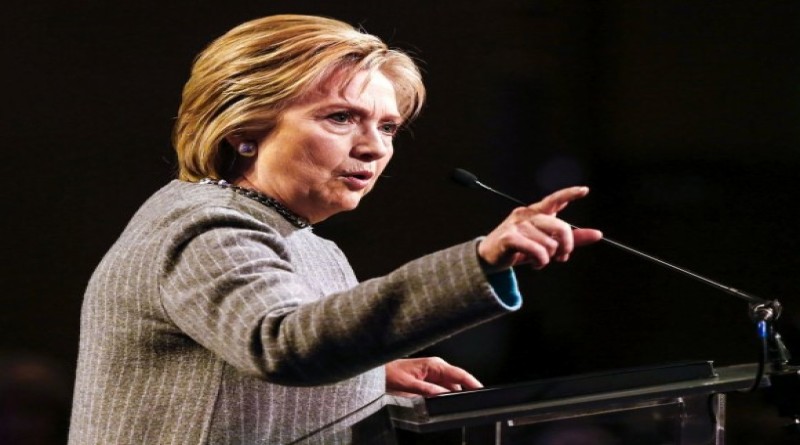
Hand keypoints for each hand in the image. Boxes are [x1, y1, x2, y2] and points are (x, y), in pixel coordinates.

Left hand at [385, 357, 482, 396]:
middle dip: (464, 390)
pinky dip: (445, 395)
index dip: (472, 382)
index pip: (459, 373)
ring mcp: (434, 373)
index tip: (481, 389)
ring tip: (454, 403)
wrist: (379, 372)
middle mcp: (436, 367)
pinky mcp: (430, 379)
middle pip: (458, 381)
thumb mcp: (409, 384)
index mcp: (434, 365)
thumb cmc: (391, 373)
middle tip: (469, 402)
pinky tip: (443, 401)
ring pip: (451, 386)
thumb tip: (444, 395)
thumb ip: (427, 390)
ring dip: (453, 394)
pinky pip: (443, 388)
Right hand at [478, 186, 602, 271]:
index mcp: (536, 212)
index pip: (554, 199)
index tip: (584, 190)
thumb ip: (572, 239)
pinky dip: (540, 260)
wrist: (489, 258)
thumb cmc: (518, 248)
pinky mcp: (509, 237)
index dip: (570, 194)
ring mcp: (517, 225)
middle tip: (562, 257)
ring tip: (539, 261)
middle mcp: (527, 214)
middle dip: (566, 245)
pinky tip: (536, 264)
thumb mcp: (546, 243)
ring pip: (549, 243)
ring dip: (548, 258)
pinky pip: (536, 250)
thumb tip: (598, 234)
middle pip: (560, 226)